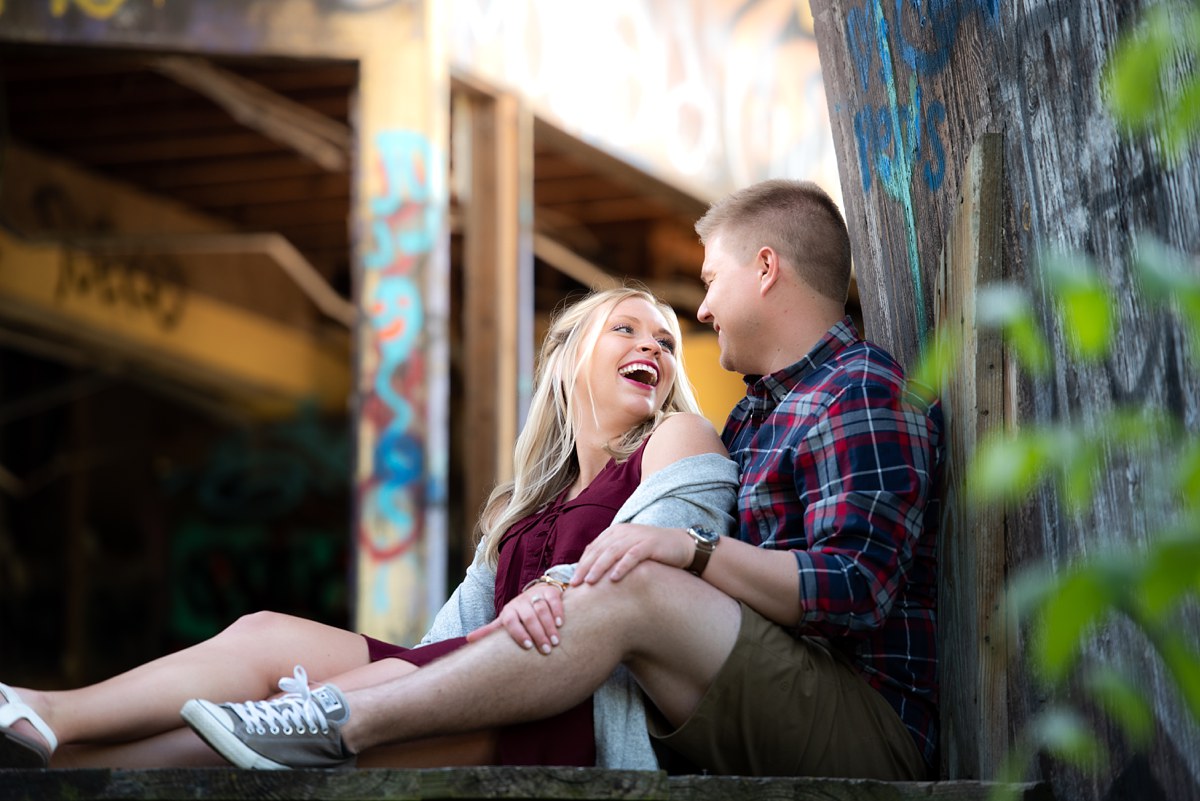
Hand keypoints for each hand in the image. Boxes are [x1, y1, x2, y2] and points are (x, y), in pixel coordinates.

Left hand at [466, 583, 564, 653]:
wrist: (537, 593)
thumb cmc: (520, 614)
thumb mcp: (505, 622)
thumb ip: (491, 631)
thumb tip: (468, 639)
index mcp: (509, 611)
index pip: (510, 621)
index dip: (519, 633)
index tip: (528, 646)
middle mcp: (521, 602)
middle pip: (528, 616)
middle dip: (538, 634)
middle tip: (546, 649)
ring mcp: (536, 595)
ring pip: (541, 609)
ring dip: (549, 626)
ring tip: (555, 641)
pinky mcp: (550, 591)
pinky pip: (554, 600)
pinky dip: (558, 611)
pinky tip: (561, 623)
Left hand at [572, 523, 692, 584]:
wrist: (681, 546)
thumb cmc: (652, 553)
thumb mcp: (628, 551)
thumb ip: (611, 558)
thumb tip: (590, 576)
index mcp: (614, 532)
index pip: (592, 548)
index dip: (581, 564)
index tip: (571, 581)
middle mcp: (623, 532)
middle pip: (598, 550)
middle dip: (584, 567)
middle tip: (574, 585)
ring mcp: (636, 537)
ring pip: (612, 552)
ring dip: (599, 568)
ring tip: (589, 583)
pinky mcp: (649, 544)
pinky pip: (632, 556)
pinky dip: (622, 566)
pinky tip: (613, 578)